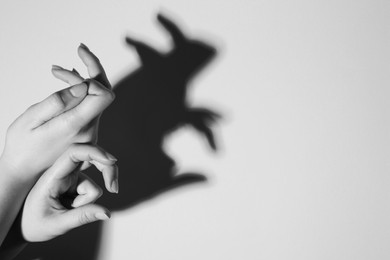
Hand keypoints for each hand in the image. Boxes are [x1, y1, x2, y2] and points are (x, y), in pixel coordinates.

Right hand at [0, 44, 113, 181]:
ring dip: (82, 81)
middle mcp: (89, 129)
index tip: (72, 64)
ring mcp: (89, 133)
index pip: (104, 94)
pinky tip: (67, 82)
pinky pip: (90, 108)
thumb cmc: (21, 147)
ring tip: (57, 71)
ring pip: (96, 99)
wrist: (24, 176)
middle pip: (104, 92)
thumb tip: (81, 85)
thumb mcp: (31, 120)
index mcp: (77, 124)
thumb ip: (57, 101)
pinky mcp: (85, 134)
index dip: (94, 73)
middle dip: (93, 69)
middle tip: (79, 49)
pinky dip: (80, 93)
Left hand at [21, 144, 117, 241]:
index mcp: (52, 177)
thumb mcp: (56, 224)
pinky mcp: (74, 185)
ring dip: (88, 201)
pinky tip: (72, 209)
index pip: (73, 154)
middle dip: (107, 172)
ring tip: (70, 213)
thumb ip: (82, 217)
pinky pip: (90, 191)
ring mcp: (69, 178)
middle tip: (114, 190)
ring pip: (92, 185)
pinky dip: (87, 203)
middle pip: (91, 161)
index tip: (112, 161)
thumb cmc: (32, 224)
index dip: (94, 152)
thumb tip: (107, 213)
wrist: (21, 227)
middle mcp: (62, 173)